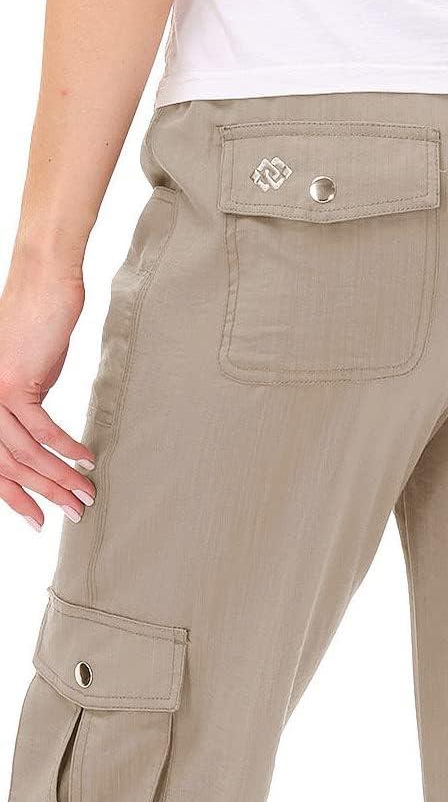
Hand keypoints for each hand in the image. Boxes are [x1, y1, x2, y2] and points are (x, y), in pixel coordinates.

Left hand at [0, 248, 95, 530]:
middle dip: (42, 495)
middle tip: (73, 513)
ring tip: (85, 494)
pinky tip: (86, 460)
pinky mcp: (12, 383)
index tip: (38, 518)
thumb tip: (42, 444)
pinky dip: (66, 448)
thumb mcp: (27, 374)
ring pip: (25, 453)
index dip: (15, 496)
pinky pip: (42, 429)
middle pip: (7, 465)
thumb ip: (26, 408)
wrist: (44, 283)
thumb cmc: (38, 325)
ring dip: (60, 478)